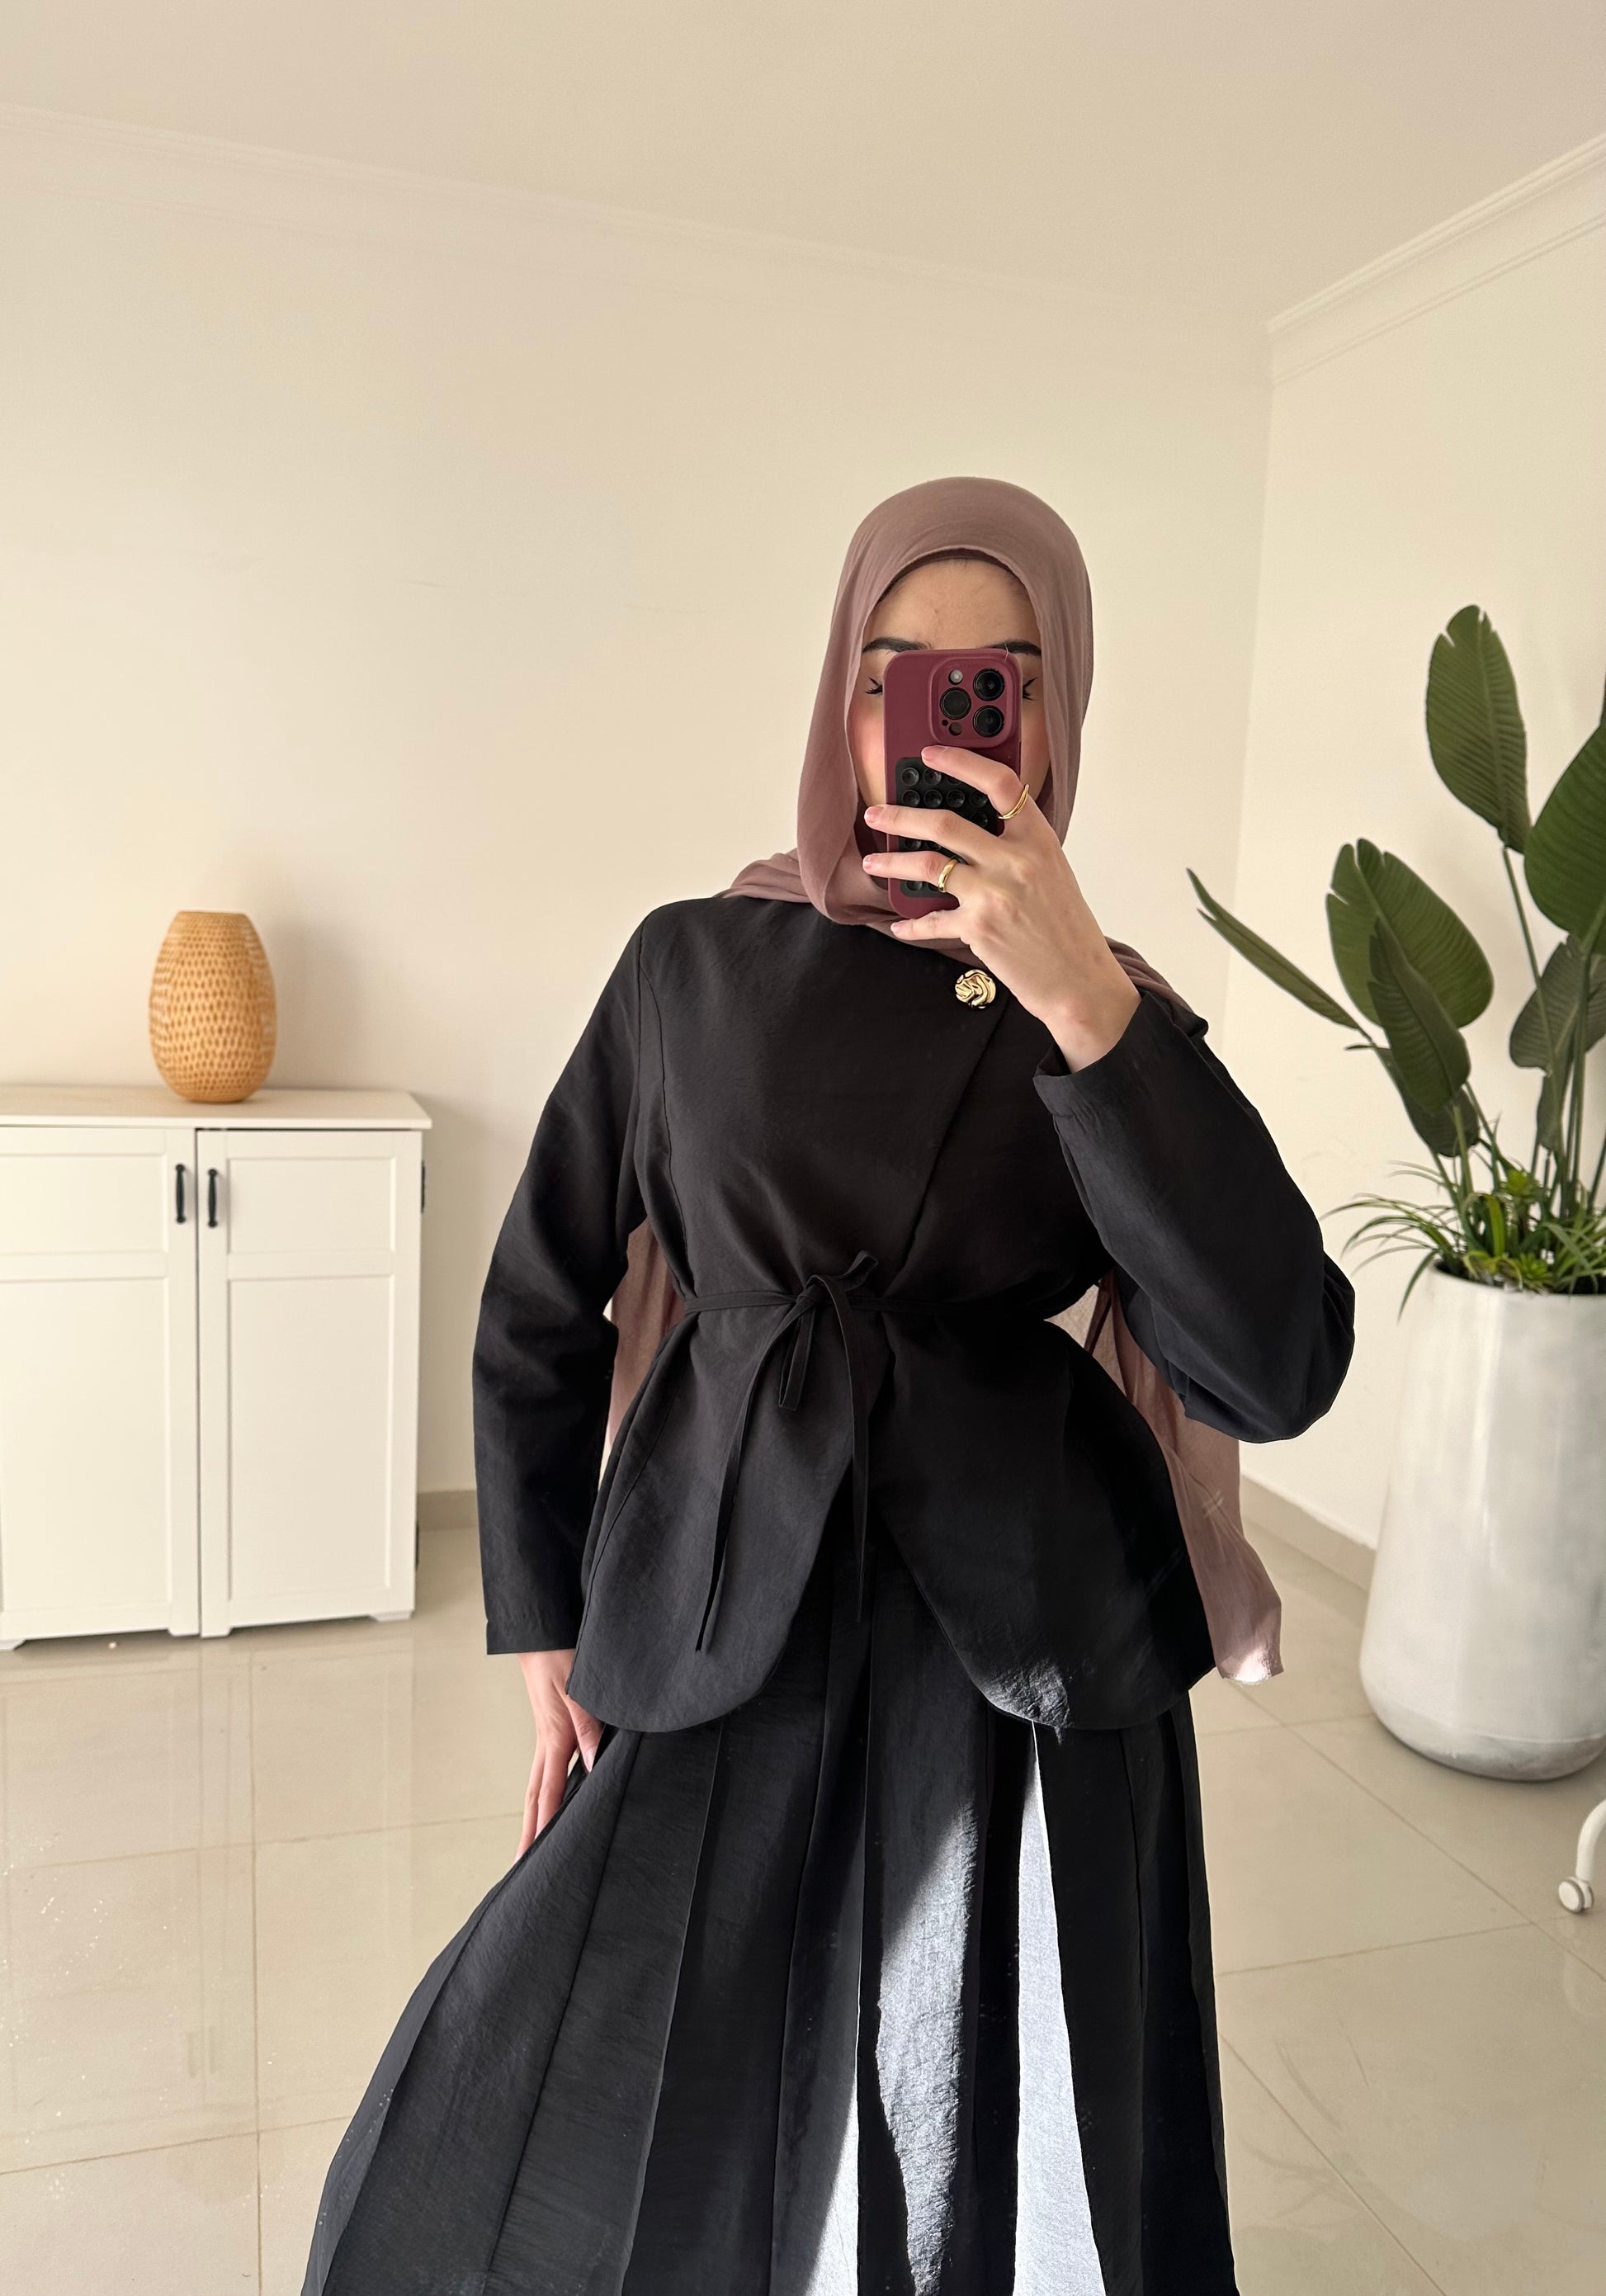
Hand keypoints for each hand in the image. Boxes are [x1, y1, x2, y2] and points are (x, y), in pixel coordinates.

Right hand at [515, 1649, 601, 1855]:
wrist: (541, 1634)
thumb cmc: (561, 1657)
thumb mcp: (578, 1689)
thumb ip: (588, 1726)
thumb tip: (592, 1764)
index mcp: (554, 1738)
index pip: (548, 1792)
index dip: (545, 1825)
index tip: (539, 1856)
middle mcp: (546, 1744)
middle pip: (534, 1798)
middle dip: (528, 1833)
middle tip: (520, 1868)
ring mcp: (546, 1737)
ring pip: (537, 1786)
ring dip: (533, 1817)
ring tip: (530, 1845)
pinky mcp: (551, 1729)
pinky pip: (546, 1769)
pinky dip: (544, 1793)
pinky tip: (552, 1801)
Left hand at [862, 747, 1140, 1069]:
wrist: (1077, 980)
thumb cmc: (1065, 928)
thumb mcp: (1052, 872)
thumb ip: (1017, 846)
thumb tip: (971, 830)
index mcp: (1038, 839)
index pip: (1000, 783)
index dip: (961, 762)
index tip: (932, 755)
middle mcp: (1015, 861)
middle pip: (946, 823)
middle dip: (901, 815)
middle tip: (876, 814)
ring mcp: (994, 893)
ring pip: (928, 864)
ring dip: (892, 862)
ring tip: (872, 863)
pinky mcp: (978, 927)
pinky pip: (931, 920)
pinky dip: (912, 923)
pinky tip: (900, 923)